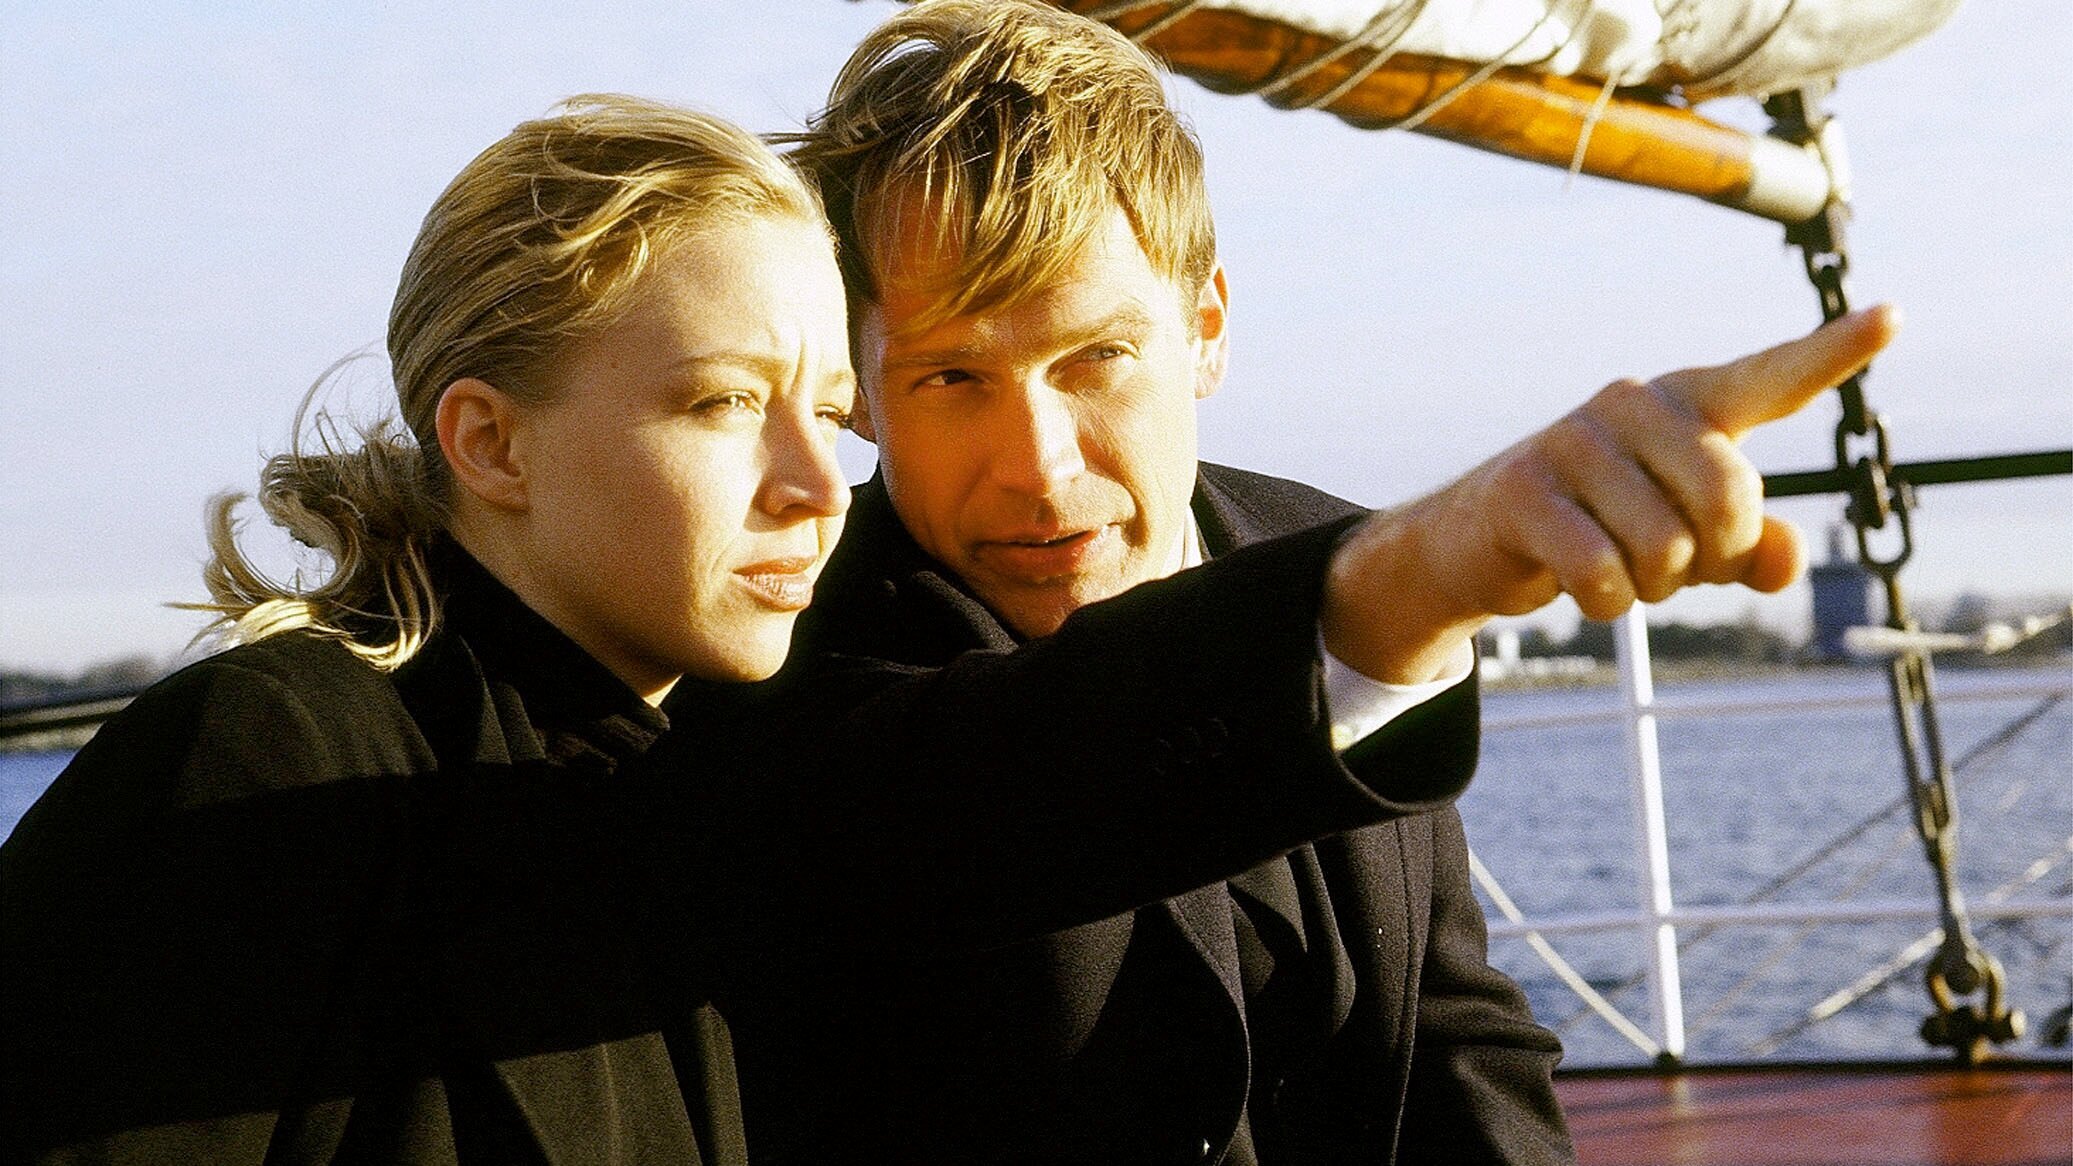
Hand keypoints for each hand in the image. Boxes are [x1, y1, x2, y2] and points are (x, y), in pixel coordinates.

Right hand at [1322, 305, 1900, 683]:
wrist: (1480, 540)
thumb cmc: (1605, 526)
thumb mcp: (1689, 540)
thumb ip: (1750, 548)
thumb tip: (1782, 559)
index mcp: (1688, 404)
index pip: (1771, 378)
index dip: (1832, 352)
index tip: (1893, 317)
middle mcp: (1633, 403)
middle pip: (1728, 499)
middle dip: (1713, 558)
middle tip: (1678, 568)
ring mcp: (1573, 440)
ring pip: (1665, 549)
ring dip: (1653, 589)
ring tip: (1622, 572)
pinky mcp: (1523, 489)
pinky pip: (1602, 571)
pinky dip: (1607, 603)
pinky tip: (1587, 590)